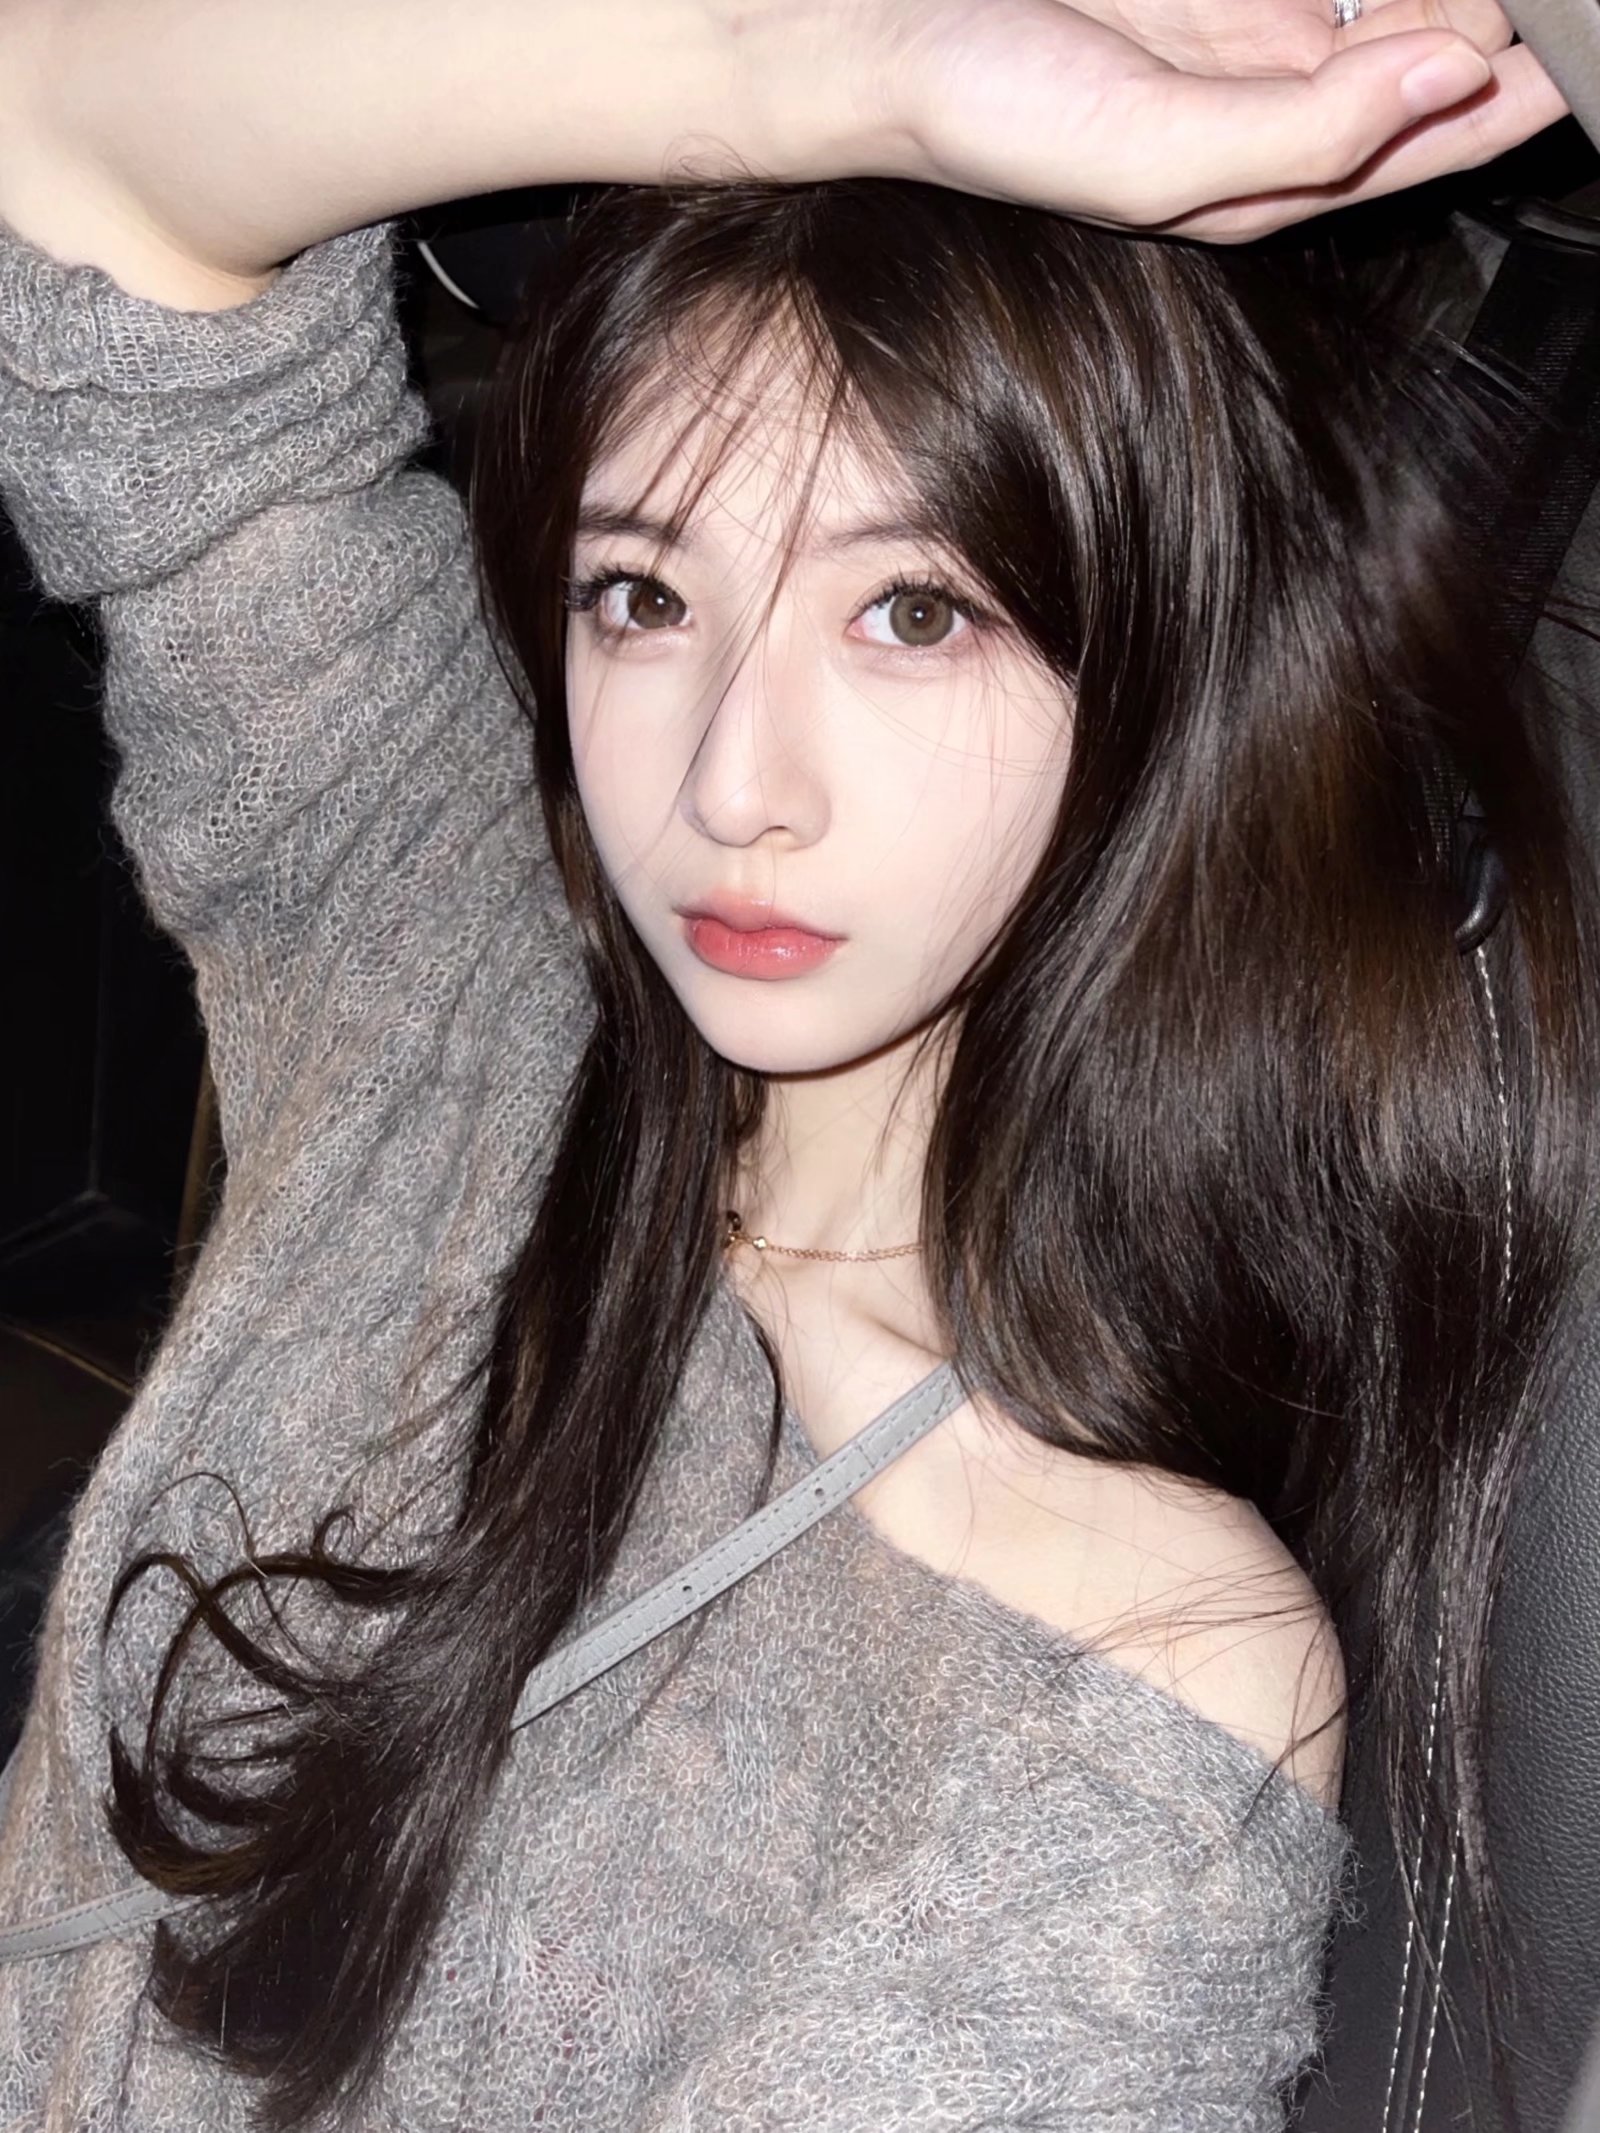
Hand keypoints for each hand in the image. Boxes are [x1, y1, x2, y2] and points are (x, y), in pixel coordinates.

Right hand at [823, 0, 1566, 238]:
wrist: (871, 36)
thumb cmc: (984, 113)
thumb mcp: (1148, 154)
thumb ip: (1297, 134)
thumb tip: (1438, 88)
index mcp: (1259, 175)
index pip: (1418, 143)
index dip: (1507, 103)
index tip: (1577, 56)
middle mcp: (1264, 103)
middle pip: (1421, 61)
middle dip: (1499, 29)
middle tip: (1568, 4)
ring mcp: (1242, 23)